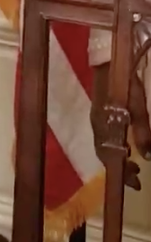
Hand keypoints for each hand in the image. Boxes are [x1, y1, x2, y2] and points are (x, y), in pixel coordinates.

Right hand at [91, 62, 150, 189]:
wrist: (109, 59)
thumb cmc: (125, 83)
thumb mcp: (138, 107)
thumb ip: (142, 132)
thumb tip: (148, 157)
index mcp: (104, 126)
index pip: (110, 157)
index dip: (123, 172)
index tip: (136, 183)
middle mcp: (97, 126)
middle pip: (106, 154)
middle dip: (121, 167)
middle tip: (137, 177)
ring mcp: (96, 118)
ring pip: (105, 146)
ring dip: (119, 157)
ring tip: (134, 163)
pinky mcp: (98, 112)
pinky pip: (104, 137)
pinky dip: (115, 146)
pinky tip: (125, 145)